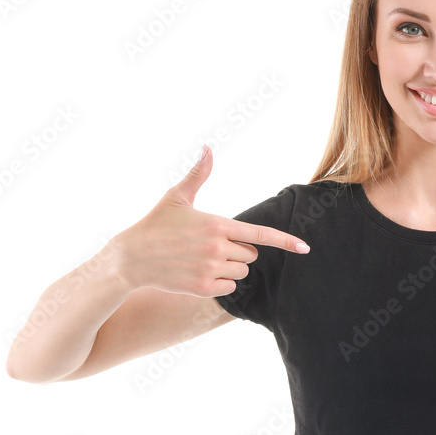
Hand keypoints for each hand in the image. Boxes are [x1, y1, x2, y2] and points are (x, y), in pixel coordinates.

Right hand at [108, 145, 309, 295]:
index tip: (305, 248)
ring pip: (242, 272)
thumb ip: (198, 174)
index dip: (285, 241)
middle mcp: (217, 248)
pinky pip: (230, 288)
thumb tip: (207, 146)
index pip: (259, 233)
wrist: (130, 259)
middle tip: (210, 246)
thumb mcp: (177, 197)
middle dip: (238, 250)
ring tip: (202, 259)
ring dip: (230, 268)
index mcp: (216, 224)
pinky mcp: (204, 288)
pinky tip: (199, 274)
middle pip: (251, 254)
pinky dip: (221, 283)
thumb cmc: (155, 225)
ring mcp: (211, 270)